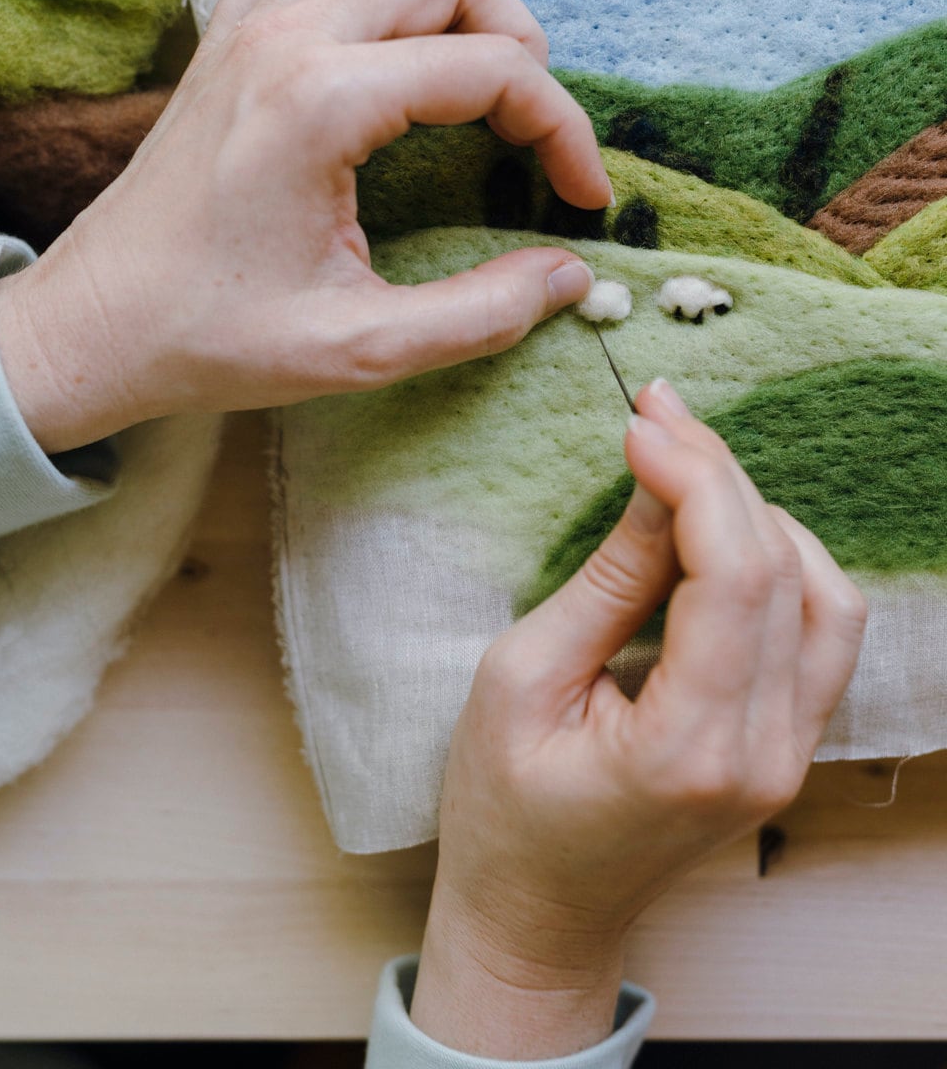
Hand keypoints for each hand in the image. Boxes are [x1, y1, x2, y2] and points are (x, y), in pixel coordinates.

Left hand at [0, 0, 607, 452]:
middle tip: (535, 134)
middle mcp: (286, 40)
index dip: (563, 130)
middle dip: (520, 46)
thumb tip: (570, 275)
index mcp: (323, 104)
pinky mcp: (222, 44)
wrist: (96, 327)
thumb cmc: (213, 341)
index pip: (491, 69)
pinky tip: (377, 61)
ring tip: (472, 82)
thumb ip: (481, 314)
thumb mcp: (360, 348)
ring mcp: (245, 30)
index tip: (584, 199)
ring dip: (445, 5)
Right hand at [411, 377, 866, 1058]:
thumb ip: (606, 581)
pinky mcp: (789, 743)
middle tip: (659, 418)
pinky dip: (783, 563)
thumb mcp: (521, 680)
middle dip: (721, 477)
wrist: (539, 912)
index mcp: (688, 748)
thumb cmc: (504, 811)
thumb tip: (658, 482)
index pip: (733, 578)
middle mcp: (765, 753)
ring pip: (825, 594)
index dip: (695, 478)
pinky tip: (726, 531)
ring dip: (760, 516)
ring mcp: (789, 754)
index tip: (643, 421)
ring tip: (687, 468)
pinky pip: (823, 630)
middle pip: (783, 572)